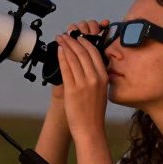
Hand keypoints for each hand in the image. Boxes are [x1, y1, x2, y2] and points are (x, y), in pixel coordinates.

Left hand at [57, 19, 110, 138]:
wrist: (90, 129)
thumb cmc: (94, 112)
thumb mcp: (101, 91)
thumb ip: (97, 78)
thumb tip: (88, 65)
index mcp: (104, 77)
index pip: (94, 53)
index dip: (85, 42)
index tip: (78, 37)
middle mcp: (95, 78)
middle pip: (83, 53)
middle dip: (73, 41)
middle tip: (66, 34)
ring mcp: (84, 83)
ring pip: (73, 58)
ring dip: (65, 46)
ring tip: (60, 39)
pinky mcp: (72, 90)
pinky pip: (66, 69)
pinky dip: (61, 58)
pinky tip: (58, 51)